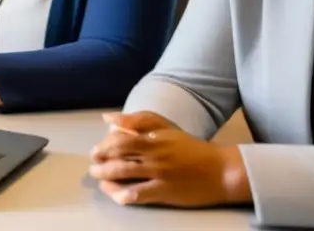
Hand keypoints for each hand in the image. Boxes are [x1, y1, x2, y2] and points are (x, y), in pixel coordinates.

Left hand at [89, 111, 249, 207]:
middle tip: (94, 166)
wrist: (219, 170)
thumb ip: (138, 120)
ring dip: (106, 178)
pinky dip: (123, 195)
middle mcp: (154, 155)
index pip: (120, 139)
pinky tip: (117, 195)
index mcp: (153, 138)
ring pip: (124, 175)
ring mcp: (158, 175)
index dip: (104, 145)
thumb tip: (108, 118)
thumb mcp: (165, 127)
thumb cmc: (189, 147)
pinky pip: (138, 195)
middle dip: (101, 162)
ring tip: (100, 180)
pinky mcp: (164, 192)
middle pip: (118, 157)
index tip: (96, 151)